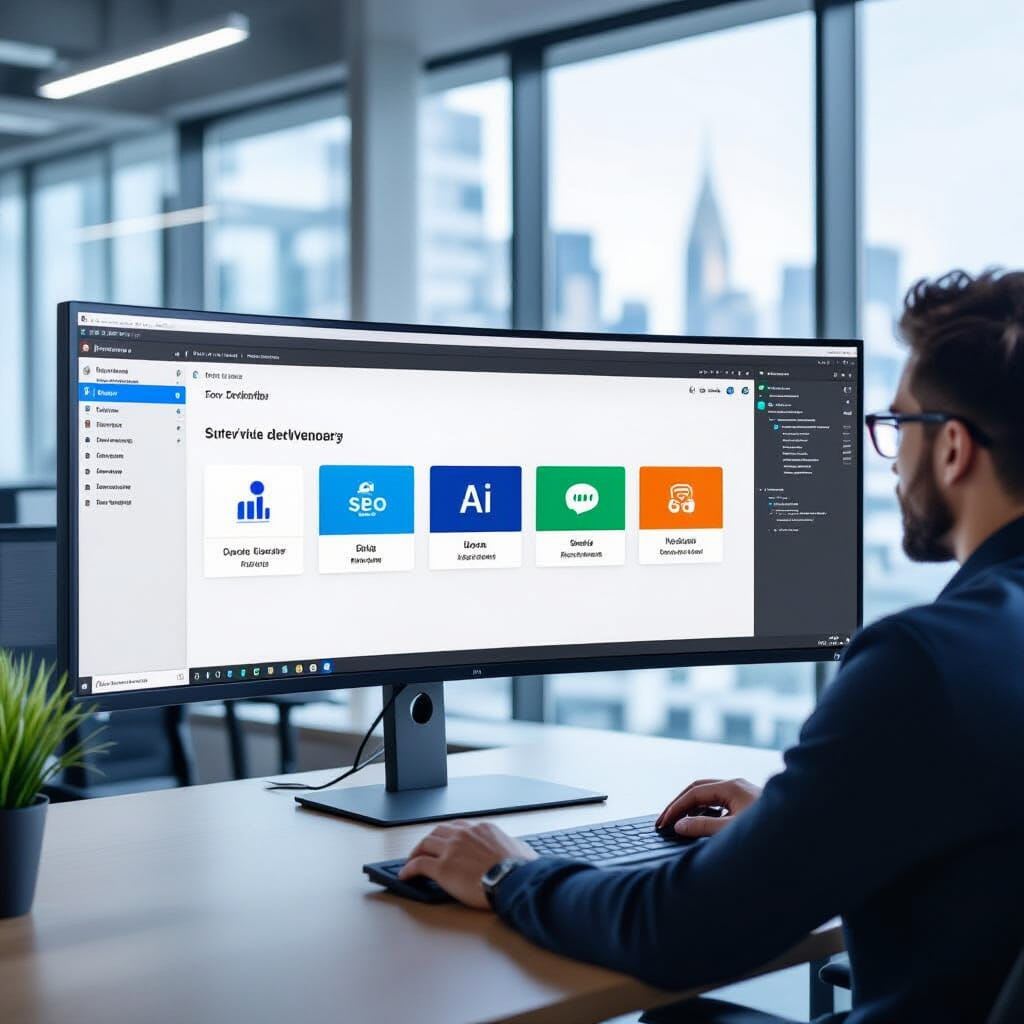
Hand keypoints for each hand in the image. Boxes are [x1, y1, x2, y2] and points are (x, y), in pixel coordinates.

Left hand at [398, 820, 537, 909]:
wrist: (513, 880)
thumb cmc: (519, 869)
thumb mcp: (520, 848)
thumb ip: (513, 845)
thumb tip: (518, 849)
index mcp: (481, 829)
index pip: (458, 827)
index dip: (448, 834)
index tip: (445, 841)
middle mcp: (463, 835)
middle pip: (438, 832)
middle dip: (429, 840)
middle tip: (425, 849)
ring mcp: (451, 850)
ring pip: (425, 844)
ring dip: (416, 851)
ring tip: (412, 860)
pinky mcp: (442, 868)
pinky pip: (419, 864)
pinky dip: (409, 869)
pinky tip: (406, 875)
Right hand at [655, 778, 761, 838]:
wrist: (803, 835)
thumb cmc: (771, 835)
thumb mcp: (731, 832)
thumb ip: (703, 827)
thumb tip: (679, 826)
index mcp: (732, 787)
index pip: (694, 792)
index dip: (675, 808)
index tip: (663, 823)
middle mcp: (737, 786)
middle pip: (699, 789)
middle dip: (680, 805)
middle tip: (664, 822)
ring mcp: (744, 795)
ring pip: (710, 797)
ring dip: (693, 809)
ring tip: (679, 826)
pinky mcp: (749, 806)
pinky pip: (721, 805)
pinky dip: (706, 814)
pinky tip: (702, 827)